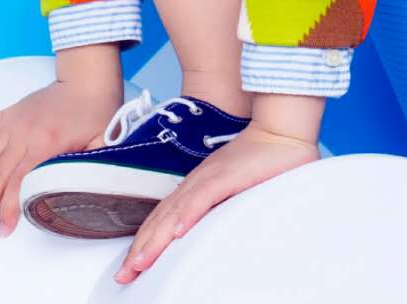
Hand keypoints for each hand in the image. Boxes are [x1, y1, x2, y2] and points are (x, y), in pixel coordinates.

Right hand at [0, 80, 123, 239]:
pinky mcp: (7, 114)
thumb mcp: (101, 143)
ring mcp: (12, 123)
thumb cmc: (96, 111)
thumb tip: (86, 196)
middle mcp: (23, 134)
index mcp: (46, 144)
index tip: (3, 230)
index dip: (8, 210)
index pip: (19, 183)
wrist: (87, 79)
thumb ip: (91, 170)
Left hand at [113, 121, 319, 284]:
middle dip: (141, 248)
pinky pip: (204, 197)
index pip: (165, 216)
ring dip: (155, 239)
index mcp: (199, 185)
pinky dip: (189, 214)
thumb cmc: (265, 162)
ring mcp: (211, 177)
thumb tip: (218, 232)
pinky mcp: (227, 176)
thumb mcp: (238, 190)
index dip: (146, 240)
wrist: (282, 130)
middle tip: (124, 275)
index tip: (132, 266)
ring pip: (176, 212)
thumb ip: (225, 208)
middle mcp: (198, 181)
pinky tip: (178, 232)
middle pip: (162, 217)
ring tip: (139, 264)